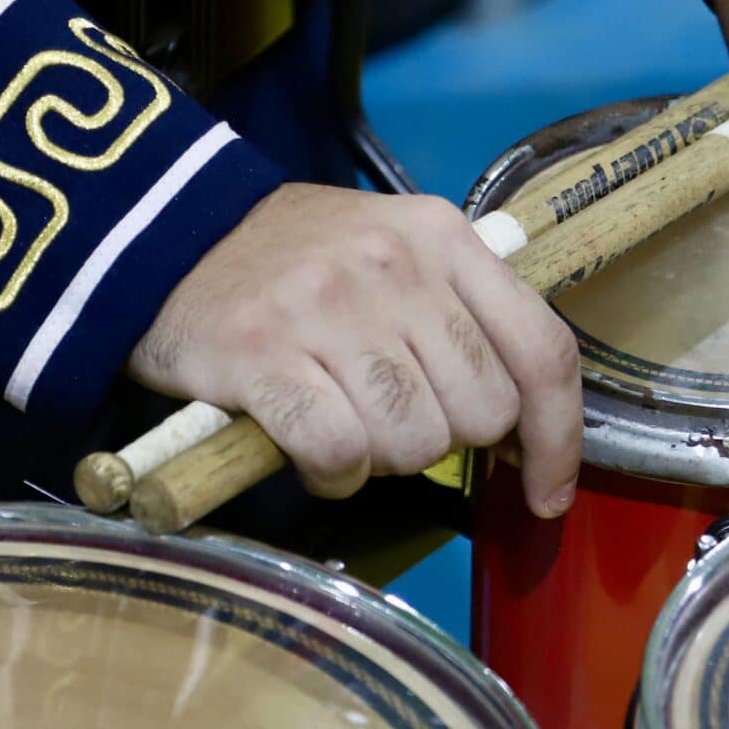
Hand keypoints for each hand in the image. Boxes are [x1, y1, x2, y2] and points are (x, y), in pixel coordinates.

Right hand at [128, 185, 581, 517]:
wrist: (169, 235)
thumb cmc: (299, 263)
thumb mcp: (399, 254)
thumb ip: (464, 320)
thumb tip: (525, 431)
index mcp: (445, 238)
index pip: (542, 350)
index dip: (559, 438)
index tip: (545, 493)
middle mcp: (396, 266)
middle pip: (481, 413)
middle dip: (446, 441)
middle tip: (393, 419)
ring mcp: (327, 307)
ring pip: (415, 442)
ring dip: (384, 460)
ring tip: (344, 427)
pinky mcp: (261, 355)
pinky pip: (339, 453)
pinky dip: (332, 473)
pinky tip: (309, 450)